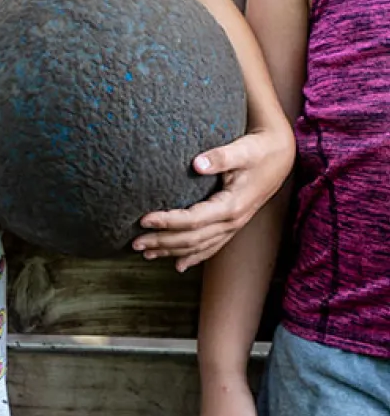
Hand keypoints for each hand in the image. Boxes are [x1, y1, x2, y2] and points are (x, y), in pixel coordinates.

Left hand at [133, 124, 294, 270]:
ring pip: (200, 247)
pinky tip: (179, 265)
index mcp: (232, 205)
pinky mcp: (233, 224)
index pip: (193, 219)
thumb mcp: (241, 150)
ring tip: (146, 254)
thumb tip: (196, 163)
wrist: (281, 157)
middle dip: (163, 242)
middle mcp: (233, 221)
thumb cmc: (258, 150)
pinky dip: (194, 257)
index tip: (143, 219)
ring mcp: (234, 226)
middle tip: (134, 243)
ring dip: (172, 252)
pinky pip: (212, 246)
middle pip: (192, 239)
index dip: (168, 221)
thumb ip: (220, 157)